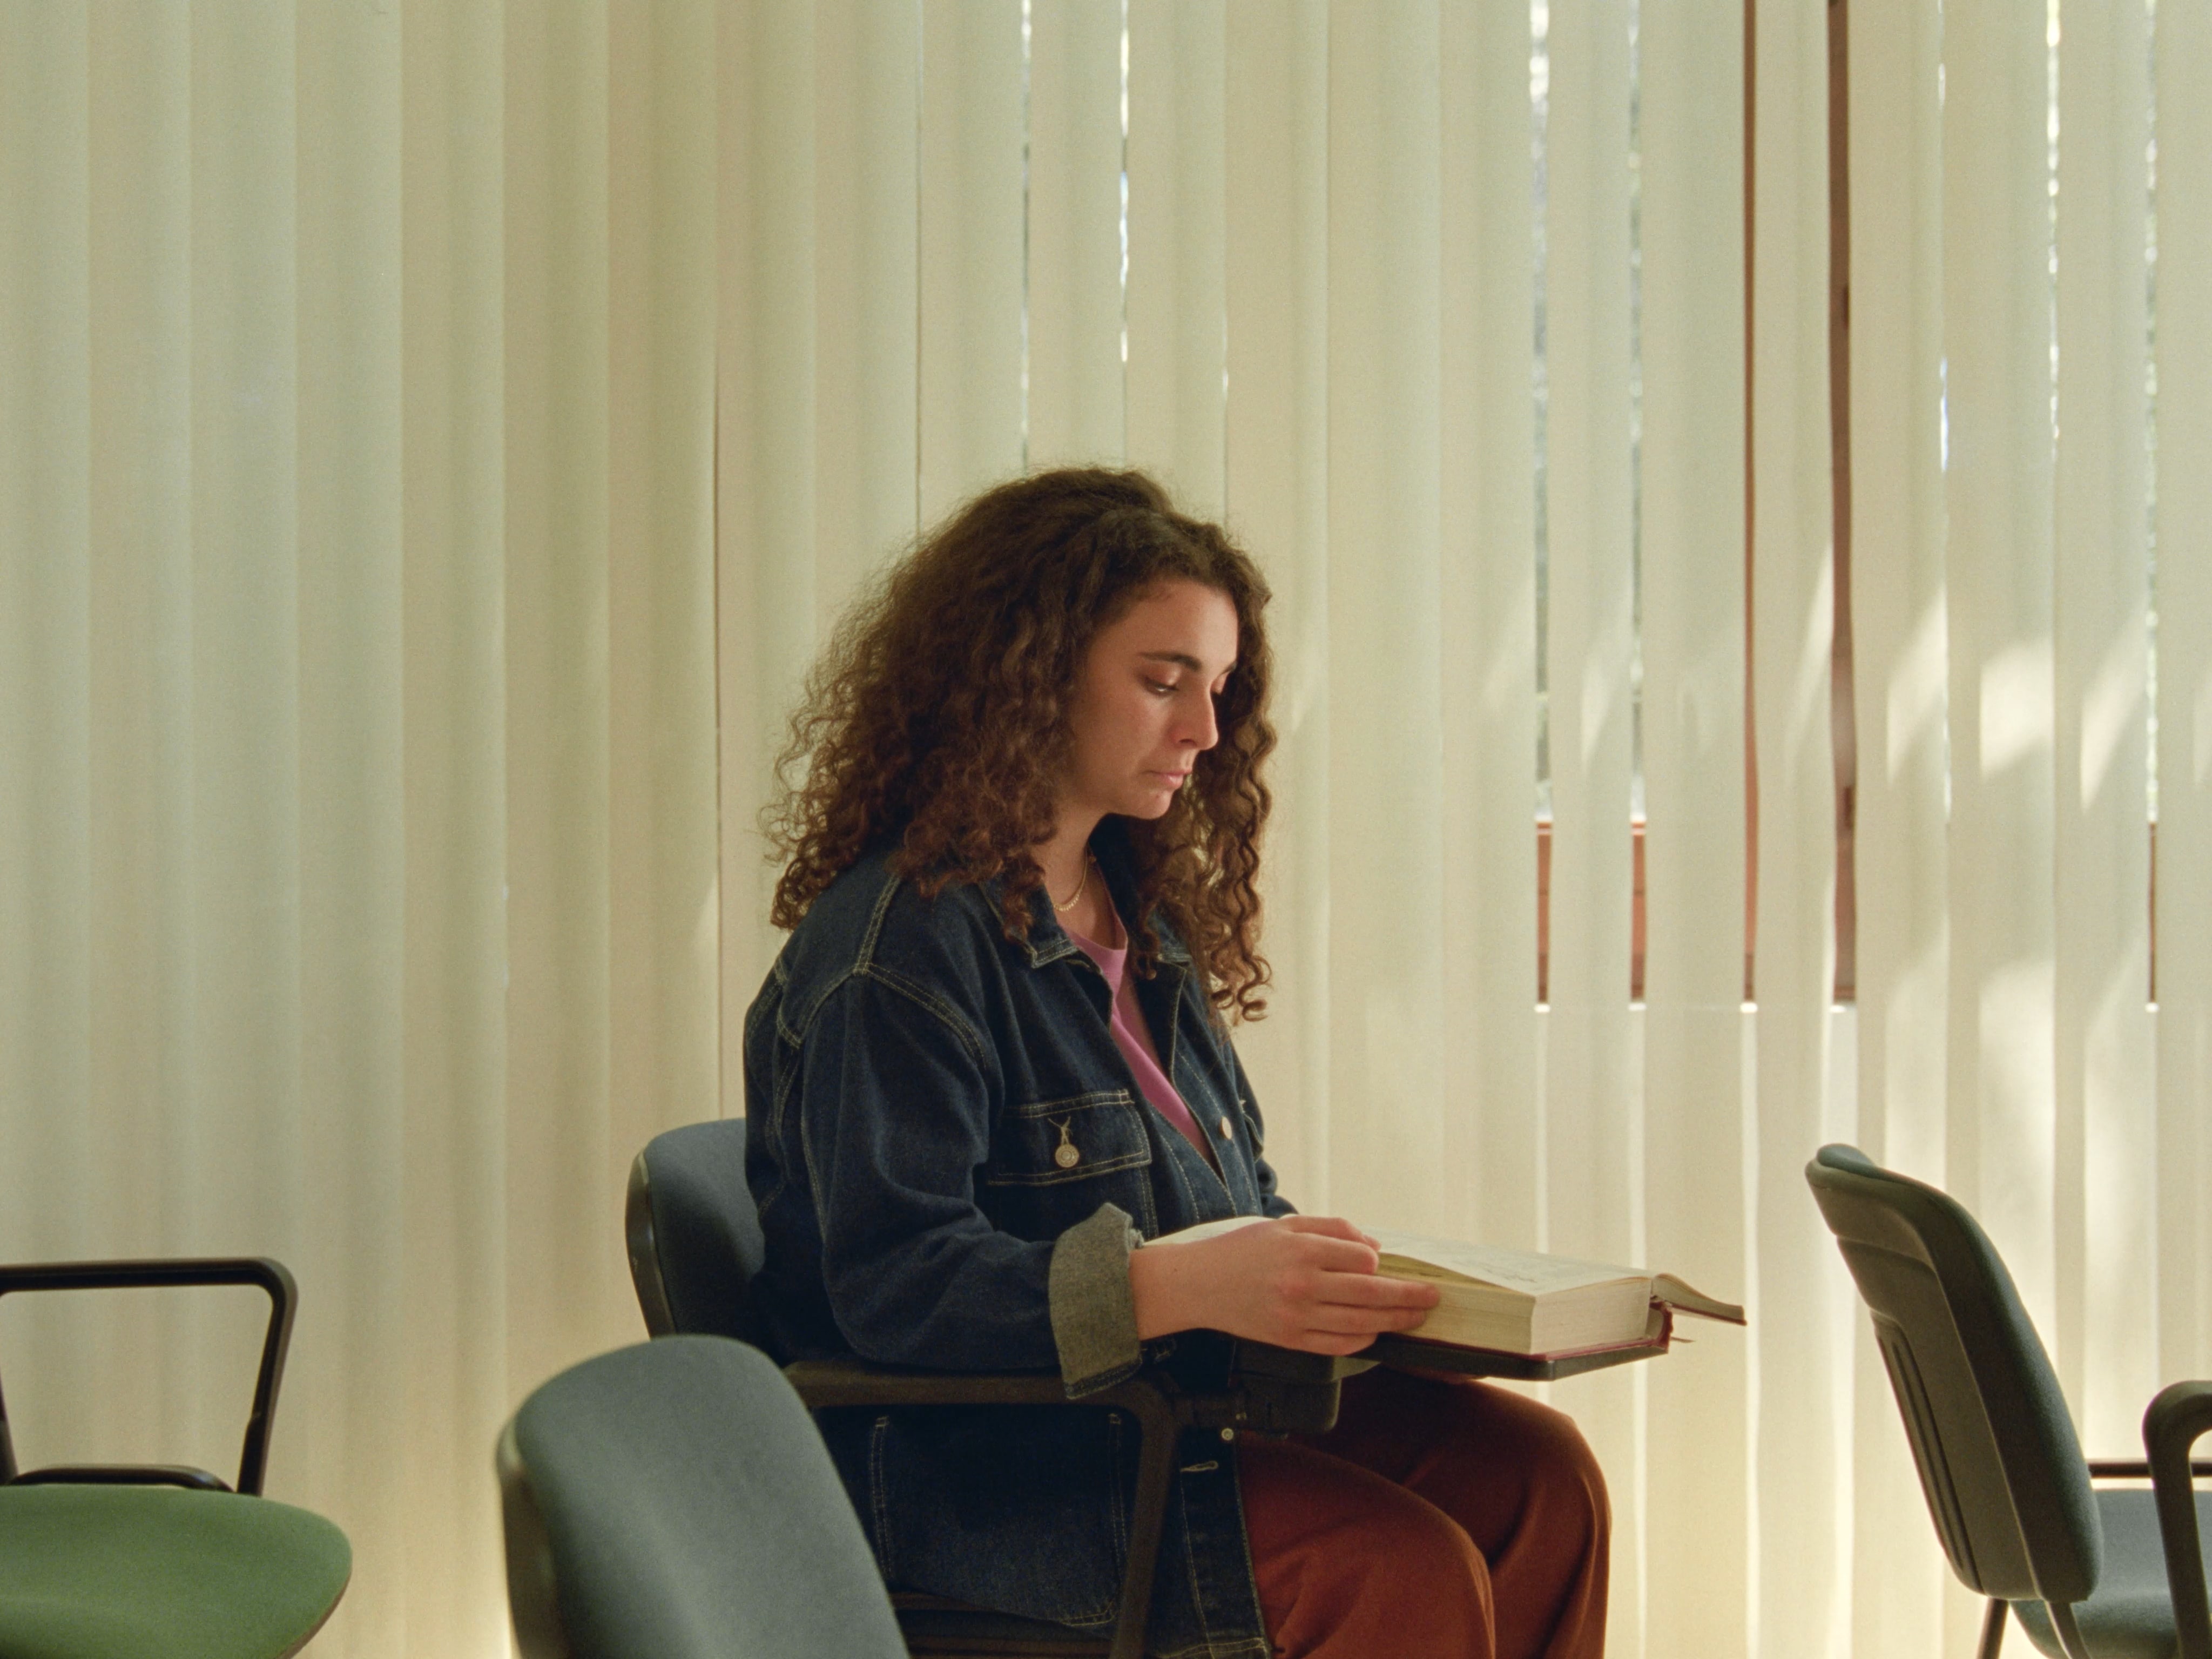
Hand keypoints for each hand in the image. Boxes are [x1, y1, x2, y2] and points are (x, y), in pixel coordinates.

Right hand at [1128, 1215, 1440, 1355]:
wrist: (1198, 1285)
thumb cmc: (1242, 1250)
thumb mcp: (1284, 1225)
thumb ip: (1331, 1229)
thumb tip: (1373, 1247)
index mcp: (1302, 1250)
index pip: (1362, 1258)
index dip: (1377, 1260)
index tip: (1379, 1262)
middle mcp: (1302, 1285)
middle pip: (1371, 1294)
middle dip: (1409, 1296)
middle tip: (1434, 1297)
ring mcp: (1297, 1318)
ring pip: (1361, 1324)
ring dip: (1395, 1321)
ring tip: (1415, 1318)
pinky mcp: (1290, 1341)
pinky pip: (1338, 1345)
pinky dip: (1364, 1341)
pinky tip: (1376, 1334)